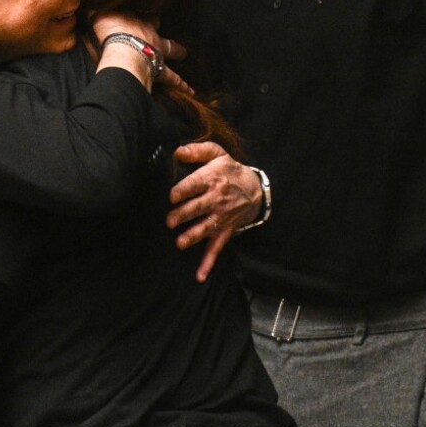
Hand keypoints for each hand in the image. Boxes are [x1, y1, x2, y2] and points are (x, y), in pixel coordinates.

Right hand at [92, 12, 190, 92]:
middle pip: (166, 41)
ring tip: (186, 68)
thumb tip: (91, 7)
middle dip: (172, 45)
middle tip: (181, 50)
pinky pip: (173, 79)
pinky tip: (190, 91)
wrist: (123, 47)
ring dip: (179, 63)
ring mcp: (158, 55)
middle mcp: (153, 38)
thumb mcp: (100, 17)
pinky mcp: (159, 71)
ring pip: (172, 58)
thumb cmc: (112, 30)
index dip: (151, 20)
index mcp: (140, 24)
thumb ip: (98, 13)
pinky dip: (181, 85)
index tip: (155, 20)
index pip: (150, 19)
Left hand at [167, 142, 262, 281]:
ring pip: (205, 228)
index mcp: (212, 179)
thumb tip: (177, 151)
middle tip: (169, 221)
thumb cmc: (229, 170)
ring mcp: (220, 217)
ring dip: (192, 236)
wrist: (255, 189)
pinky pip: (216, 248)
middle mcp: (216, 199)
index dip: (182, 191)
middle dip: (182, 216)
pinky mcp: (224, 231)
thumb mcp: (217, 154)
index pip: (194, 185)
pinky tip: (199, 275)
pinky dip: (208, 263)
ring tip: (180, 242)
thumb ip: (197, 151)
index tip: (172, 196)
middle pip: (197, 208)